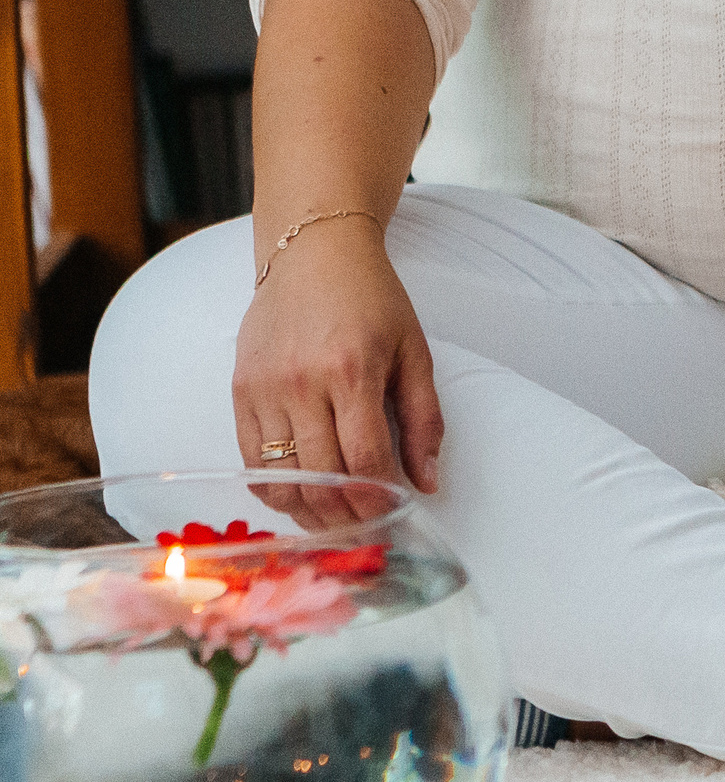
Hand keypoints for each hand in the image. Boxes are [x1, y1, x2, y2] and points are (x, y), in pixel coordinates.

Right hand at [232, 219, 442, 525]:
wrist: (310, 254)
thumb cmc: (371, 300)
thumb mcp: (414, 353)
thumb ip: (424, 421)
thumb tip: (428, 483)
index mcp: (351, 373)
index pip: (365, 460)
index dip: (380, 498)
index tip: (395, 513)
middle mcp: (301, 383)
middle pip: (321, 478)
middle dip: (348, 515)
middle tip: (366, 528)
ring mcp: (264, 388)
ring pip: (281, 478)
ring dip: (309, 512)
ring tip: (334, 521)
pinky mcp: (239, 390)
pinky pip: (249, 460)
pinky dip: (273, 489)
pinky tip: (298, 497)